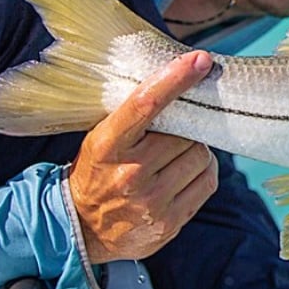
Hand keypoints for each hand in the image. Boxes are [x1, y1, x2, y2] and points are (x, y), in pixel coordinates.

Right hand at [68, 50, 219, 263]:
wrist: (80, 228)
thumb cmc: (97, 171)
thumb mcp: (101, 138)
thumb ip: (134, 116)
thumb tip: (179, 78)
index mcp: (107, 146)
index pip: (145, 104)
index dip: (175, 79)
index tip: (200, 60)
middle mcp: (130, 174)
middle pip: (185, 133)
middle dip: (186, 130)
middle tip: (171, 135)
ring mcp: (151, 202)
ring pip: (201, 156)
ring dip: (195, 151)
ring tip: (174, 158)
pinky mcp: (169, 222)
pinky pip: (207, 182)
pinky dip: (202, 172)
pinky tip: (183, 175)